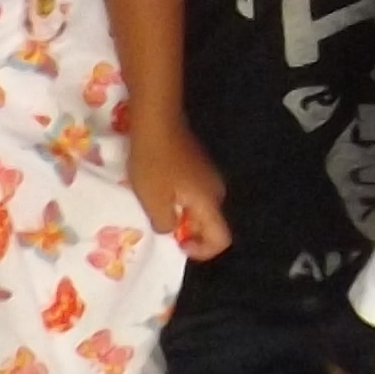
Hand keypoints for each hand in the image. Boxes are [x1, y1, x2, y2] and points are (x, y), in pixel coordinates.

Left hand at [134, 129, 233, 262]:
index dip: (203, 251)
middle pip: (211, 223)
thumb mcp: (153, 201)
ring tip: (156, 205)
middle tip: (161, 224)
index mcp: (209, 203)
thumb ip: (165, 224)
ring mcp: (208, 174)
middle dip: (188, 231)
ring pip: (201, 207)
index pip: (221, 239)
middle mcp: (216, 190)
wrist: (157, 122)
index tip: (179, 244)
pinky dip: (180, 198)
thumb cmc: (154, 164)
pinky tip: (158, 187)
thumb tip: (171, 228)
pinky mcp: (198, 164)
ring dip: (182, 213)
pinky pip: (195, 192)